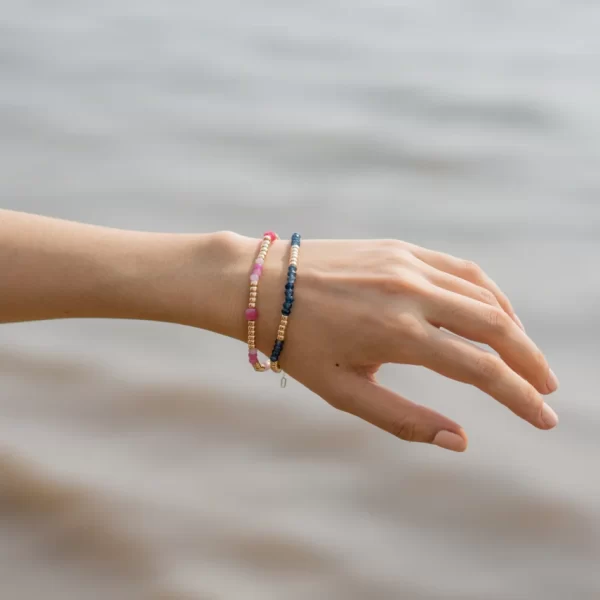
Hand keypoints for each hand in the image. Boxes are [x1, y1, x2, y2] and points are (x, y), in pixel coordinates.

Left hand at [252, 237, 558, 451]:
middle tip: (548, 389)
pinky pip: (459, 269)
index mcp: (397, 334)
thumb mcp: (344, 392)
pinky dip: (486, 293)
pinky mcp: (400, 247)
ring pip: (483, 294)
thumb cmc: (297, 343)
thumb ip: (403, 420)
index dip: (519, 397)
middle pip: (495, 326)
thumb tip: (461, 443)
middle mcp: (410, 293)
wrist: (262, 284)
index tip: (545, 417)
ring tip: (524, 355)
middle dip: (529, 362)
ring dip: (513, 326)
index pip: (480, 370)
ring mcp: (407, 263)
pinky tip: (492, 312)